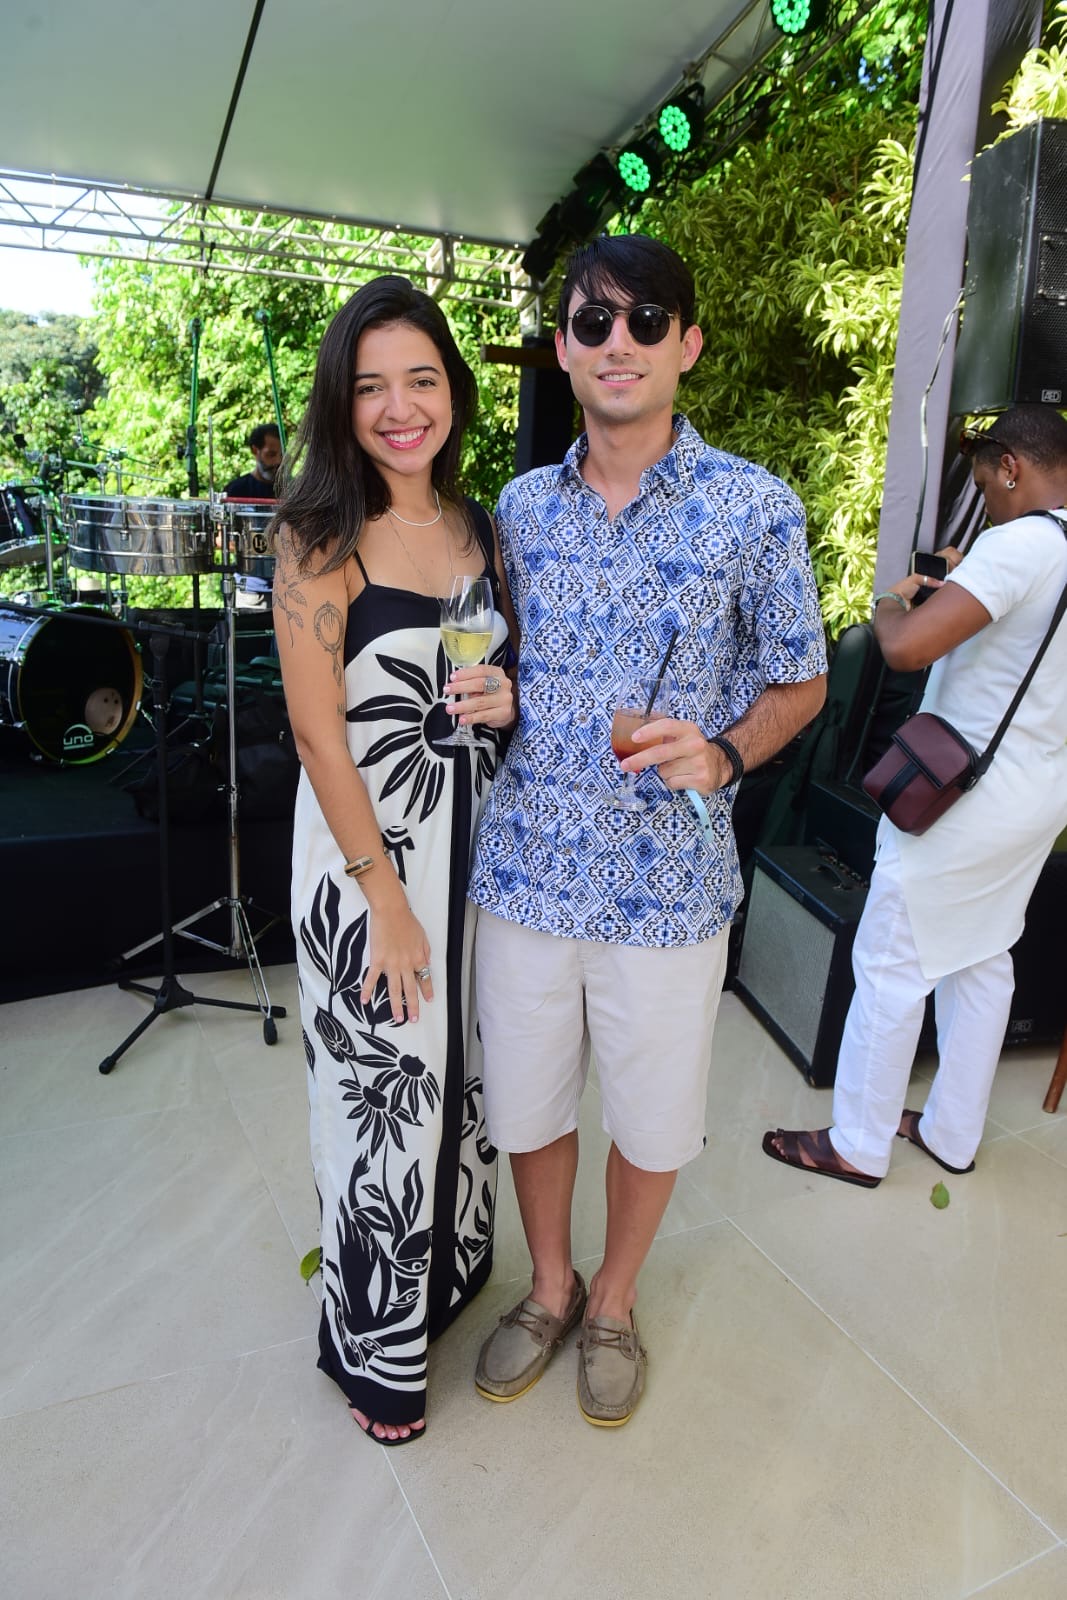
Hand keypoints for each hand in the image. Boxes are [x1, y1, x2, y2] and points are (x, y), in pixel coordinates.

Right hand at [360, 898, 432, 1023]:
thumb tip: (427, 963)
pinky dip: (367, 990)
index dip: (427, 990)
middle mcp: (406, 965)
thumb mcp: (423, 936)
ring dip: (396, 1005)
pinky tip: (364, 1002)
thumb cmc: (407, 921)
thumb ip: (425, 952)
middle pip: (410, 989)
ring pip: (394, 990)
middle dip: (413, 1006)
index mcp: (418, 958)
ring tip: (398, 1018)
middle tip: (413, 1019)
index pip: (424, 978)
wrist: (391, 911)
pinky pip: (372, 978)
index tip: (429, 1000)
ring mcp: (391, 964)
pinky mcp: (377, 960)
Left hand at [445, 665, 515, 729]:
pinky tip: (462, 719)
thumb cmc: (491, 694)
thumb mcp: (484, 683)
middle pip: (480, 684)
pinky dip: (471, 718)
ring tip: (451, 708)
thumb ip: (472, 681)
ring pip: (480, 702)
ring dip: (462, 706)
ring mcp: (504, 699)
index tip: (452, 678)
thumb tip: (453, 684)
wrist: (505, 710)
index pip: (481, 670)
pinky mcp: (503, 713)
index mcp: (497, 673)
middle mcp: (503, 684)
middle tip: (447, 690)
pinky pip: (484, 715)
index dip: (465, 673)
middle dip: (460, 687)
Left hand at [622, 715, 734, 794]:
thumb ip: (662, 736)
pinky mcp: (701, 779)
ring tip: (677, 769)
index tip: (634, 738)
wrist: (719, 764)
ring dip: (664, 773)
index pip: (666, 726)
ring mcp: (699, 762)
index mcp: (688, 729)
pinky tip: (683, 778)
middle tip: (625, 765)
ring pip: (664, 772)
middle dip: (639, 760)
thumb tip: (632, 742)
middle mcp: (695, 744)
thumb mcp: (681, 736)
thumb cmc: (692, 750)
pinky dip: (672, 782)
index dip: (649, 731)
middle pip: (660, 753)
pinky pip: (672, 783)